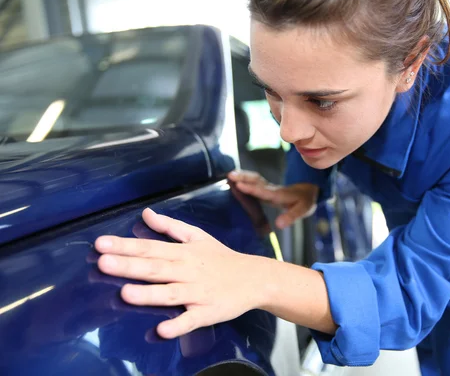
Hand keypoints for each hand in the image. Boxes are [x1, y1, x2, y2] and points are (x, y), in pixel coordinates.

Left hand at [95, 208, 264, 339]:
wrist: (255, 278)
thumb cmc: (221, 258)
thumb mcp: (197, 236)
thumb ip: (169, 227)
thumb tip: (145, 213)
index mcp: (183, 252)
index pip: (150, 247)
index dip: (126, 245)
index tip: (101, 243)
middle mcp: (188, 271)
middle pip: (156, 268)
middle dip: (129, 266)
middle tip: (103, 262)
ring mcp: (198, 293)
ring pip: (170, 294)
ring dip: (149, 294)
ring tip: (125, 293)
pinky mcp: (207, 313)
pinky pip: (191, 320)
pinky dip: (178, 325)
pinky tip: (163, 330)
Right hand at [228, 170, 317, 228]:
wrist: (308, 192)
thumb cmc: (304, 202)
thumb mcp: (302, 210)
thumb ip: (291, 217)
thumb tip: (278, 225)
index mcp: (280, 194)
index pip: (264, 191)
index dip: (252, 188)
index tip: (239, 185)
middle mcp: (272, 189)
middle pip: (257, 181)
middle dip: (244, 178)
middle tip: (230, 175)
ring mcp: (268, 187)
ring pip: (254, 179)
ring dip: (242, 176)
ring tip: (229, 175)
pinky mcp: (265, 188)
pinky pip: (254, 182)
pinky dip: (243, 179)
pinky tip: (234, 180)